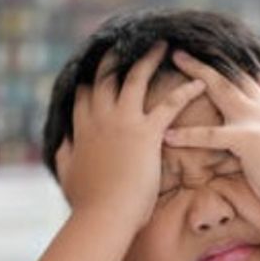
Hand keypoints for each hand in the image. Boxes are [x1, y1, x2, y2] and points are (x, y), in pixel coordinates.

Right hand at [57, 43, 205, 229]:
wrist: (103, 216)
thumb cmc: (87, 203)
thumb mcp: (67, 175)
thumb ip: (64, 155)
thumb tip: (59, 144)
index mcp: (82, 130)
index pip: (84, 95)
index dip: (91, 80)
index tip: (98, 70)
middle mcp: (100, 119)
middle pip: (106, 77)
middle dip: (116, 57)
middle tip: (127, 44)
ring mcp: (123, 122)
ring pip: (136, 78)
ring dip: (149, 59)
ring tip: (162, 45)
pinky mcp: (146, 133)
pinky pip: (170, 104)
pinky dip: (186, 91)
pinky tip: (200, 82)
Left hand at [163, 51, 259, 216]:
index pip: (255, 77)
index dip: (237, 63)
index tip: (220, 51)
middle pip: (234, 75)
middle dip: (209, 59)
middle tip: (185, 48)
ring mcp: (257, 120)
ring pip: (222, 89)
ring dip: (196, 75)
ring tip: (175, 61)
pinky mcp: (248, 140)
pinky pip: (210, 136)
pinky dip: (187, 135)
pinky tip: (167, 135)